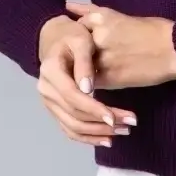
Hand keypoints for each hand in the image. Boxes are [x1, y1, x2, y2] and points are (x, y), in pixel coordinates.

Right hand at [36, 14, 136, 146]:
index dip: (93, 109)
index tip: (114, 117)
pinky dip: (88, 138)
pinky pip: (69, 129)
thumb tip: (87, 89)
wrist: (56, 38)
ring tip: (124, 130)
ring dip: (98, 133)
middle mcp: (46, 90)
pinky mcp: (55, 109)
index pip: (72, 97)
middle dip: (102, 123)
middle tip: (130, 123)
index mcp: (51, 72)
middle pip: (74, 115)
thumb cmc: (72, 35)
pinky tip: (107, 139)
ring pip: (72, 127)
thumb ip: (84, 63)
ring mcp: (49, 102)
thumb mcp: (81, 40)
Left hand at [64, 1, 175, 90]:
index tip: (84, 44)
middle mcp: (97, 36)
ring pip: (79, 67)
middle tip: (91, 59)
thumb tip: (68, 4)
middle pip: (75, 49)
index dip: (79, 39)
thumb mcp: (119, 15)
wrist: (174, 49)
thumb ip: (91, 11)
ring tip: (91, 71)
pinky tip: (101, 81)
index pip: (75, 29)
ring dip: (83, 70)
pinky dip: (92, 83)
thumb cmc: (153, 30)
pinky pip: (90, 83)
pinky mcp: (109, 78)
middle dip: (78, 55)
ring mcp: (101, 58)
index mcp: (100, 18)